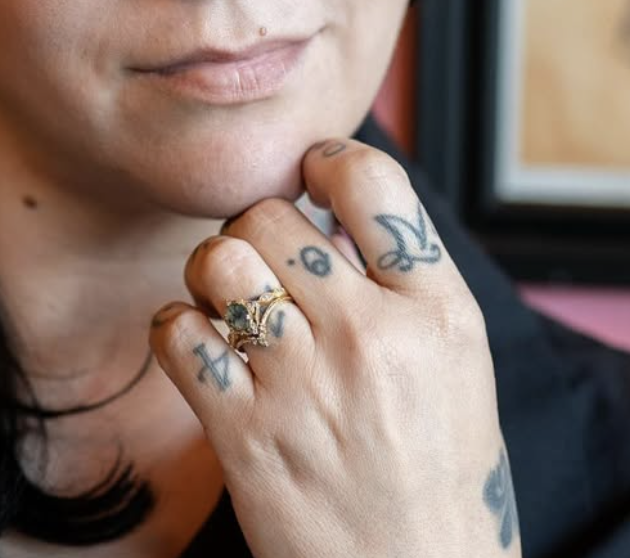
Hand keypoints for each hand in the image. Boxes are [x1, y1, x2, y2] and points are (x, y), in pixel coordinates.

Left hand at [148, 138, 519, 557]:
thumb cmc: (435, 467)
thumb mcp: (453, 360)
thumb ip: (399, 276)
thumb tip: (324, 197)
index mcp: (435, 313)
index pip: (369, 179)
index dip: (325, 162)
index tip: (311, 180)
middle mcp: (369, 338)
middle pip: (269, 214)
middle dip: (258, 230)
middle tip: (269, 266)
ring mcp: (303, 384)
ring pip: (218, 259)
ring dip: (212, 273)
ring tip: (230, 302)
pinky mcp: (245, 432)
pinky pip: (176, 332)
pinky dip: (177, 332)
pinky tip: (204, 351)